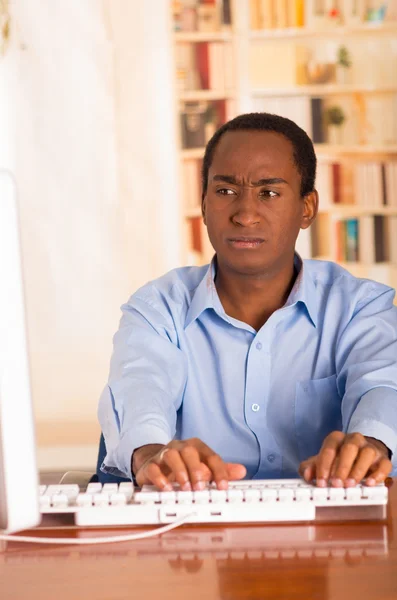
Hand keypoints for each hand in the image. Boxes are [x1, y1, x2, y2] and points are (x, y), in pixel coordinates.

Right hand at [132, 438, 246, 490]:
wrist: (155, 462)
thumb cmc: (183, 465)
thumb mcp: (204, 466)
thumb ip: (222, 470)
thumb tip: (241, 471)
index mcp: (196, 447)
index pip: (210, 455)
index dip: (219, 471)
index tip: (223, 486)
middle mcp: (180, 448)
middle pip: (189, 451)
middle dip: (197, 469)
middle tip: (201, 487)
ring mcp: (164, 455)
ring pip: (171, 455)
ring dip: (180, 472)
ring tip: (186, 489)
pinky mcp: (150, 465)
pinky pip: (153, 468)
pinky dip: (160, 479)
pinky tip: (167, 489)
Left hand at [298, 431, 391, 486]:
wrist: (362, 454)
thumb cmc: (339, 459)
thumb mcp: (323, 461)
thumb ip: (311, 467)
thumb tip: (306, 474)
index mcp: (337, 439)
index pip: (329, 448)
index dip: (324, 465)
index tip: (321, 482)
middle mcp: (354, 440)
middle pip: (349, 448)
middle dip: (341, 467)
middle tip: (336, 484)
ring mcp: (370, 448)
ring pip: (367, 454)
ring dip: (358, 470)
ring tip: (350, 485)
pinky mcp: (383, 459)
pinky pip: (384, 464)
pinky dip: (378, 475)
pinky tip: (370, 484)